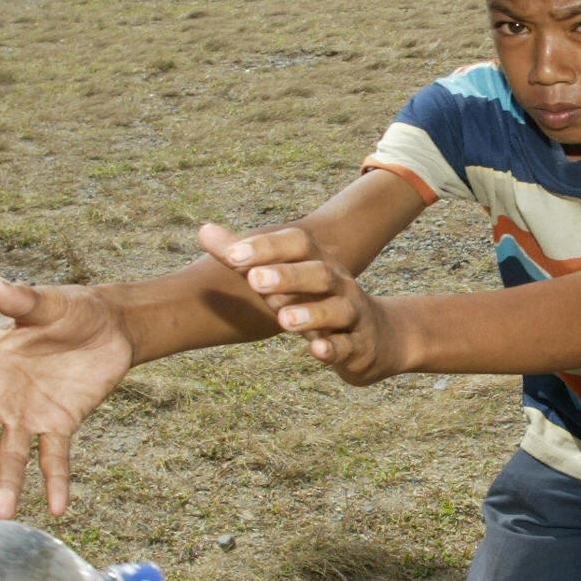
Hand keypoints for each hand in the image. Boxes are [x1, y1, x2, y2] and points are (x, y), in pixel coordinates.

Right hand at [0, 276, 136, 516]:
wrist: (110, 326)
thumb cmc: (69, 309)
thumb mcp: (47, 303)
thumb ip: (21, 300)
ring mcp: (27, 416)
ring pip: (9, 456)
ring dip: (6, 483)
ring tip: (4, 512)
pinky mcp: (59, 426)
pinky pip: (54, 458)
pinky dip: (56, 481)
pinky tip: (59, 505)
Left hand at [205, 223, 411, 385]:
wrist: (376, 338)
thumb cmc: (315, 302)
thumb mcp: (282, 278)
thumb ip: (244, 257)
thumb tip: (204, 230)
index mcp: (317, 262)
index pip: (297, 244)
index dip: (267, 246)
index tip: (232, 254)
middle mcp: (338, 284)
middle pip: (319, 273)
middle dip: (288, 275)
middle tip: (254, 280)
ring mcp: (351, 316)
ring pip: (336, 310)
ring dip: (311, 313)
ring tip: (283, 318)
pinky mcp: (358, 347)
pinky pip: (347, 347)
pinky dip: (332, 348)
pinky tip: (316, 350)